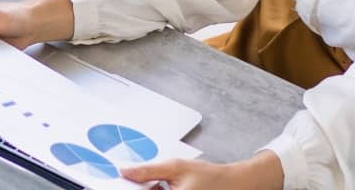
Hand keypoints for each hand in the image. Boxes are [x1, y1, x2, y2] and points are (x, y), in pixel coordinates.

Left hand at [122, 151, 282, 188]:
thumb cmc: (208, 176)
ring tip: (166, 184)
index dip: (130, 187)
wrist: (232, 185)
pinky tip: (167, 189)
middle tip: (155, 180)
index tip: (122, 181)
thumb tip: (125, 171)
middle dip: (144, 188)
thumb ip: (148, 171)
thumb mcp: (176, 167)